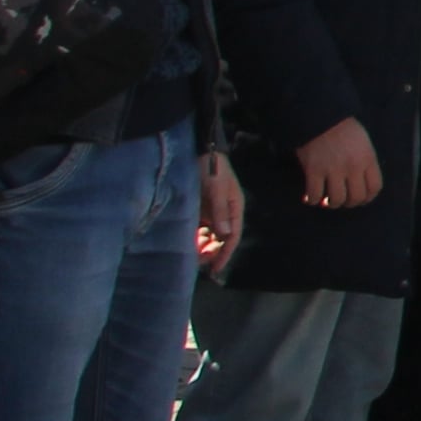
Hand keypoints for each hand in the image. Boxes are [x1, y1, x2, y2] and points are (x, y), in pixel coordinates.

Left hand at [197, 151, 244, 274]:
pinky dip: (194, 237)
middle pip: (221, 239)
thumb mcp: (217, 188)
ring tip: (191, 256)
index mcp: (234, 208)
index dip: (225, 253)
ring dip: (202, 246)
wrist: (200, 152)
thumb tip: (224, 234)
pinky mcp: (199, 209)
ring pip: (208, 235)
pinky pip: (198, 228)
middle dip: (211, 252)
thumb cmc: (212, 169)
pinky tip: (186, 243)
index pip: (232, 236)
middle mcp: (224, 213)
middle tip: (199, 264)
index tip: (215, 269)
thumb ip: (220, 211)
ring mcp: (211, 212)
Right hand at [296, 118, 382, 209]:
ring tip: (325, 199)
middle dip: (348, 203)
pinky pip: (315, 195)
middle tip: (340, 200)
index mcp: (368, 158)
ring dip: (330, 203)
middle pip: (356, 198)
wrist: (319, 115)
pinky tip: (309, 197)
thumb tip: (360, 182)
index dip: (367, 198)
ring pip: (336, 200)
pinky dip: (312, 200)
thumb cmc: (341, 127)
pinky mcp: (314, 170)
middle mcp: (353, 166)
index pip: (374, 188)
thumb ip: (364, 161)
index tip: (359, 199)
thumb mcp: (362, 142)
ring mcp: (333, 169)